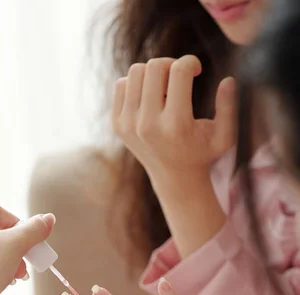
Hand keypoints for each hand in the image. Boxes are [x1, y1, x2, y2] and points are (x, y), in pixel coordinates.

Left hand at [113, 55, 235, 188]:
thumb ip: (230, 108)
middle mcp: (148, 125)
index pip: (179, 71)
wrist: (174, 178)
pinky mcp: (117, 125)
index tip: (197, 70)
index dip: (191, 62)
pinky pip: (121, 84)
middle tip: (180, 77)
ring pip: (136, 71)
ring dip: (153, 72)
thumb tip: (228, 80)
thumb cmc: (203, 152)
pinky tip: (150, 97)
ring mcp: (128, 126)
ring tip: (165, 88)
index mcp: (176, 125)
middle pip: (155, 66)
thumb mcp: (225, 136)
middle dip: (171, 64)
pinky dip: (136, 83)